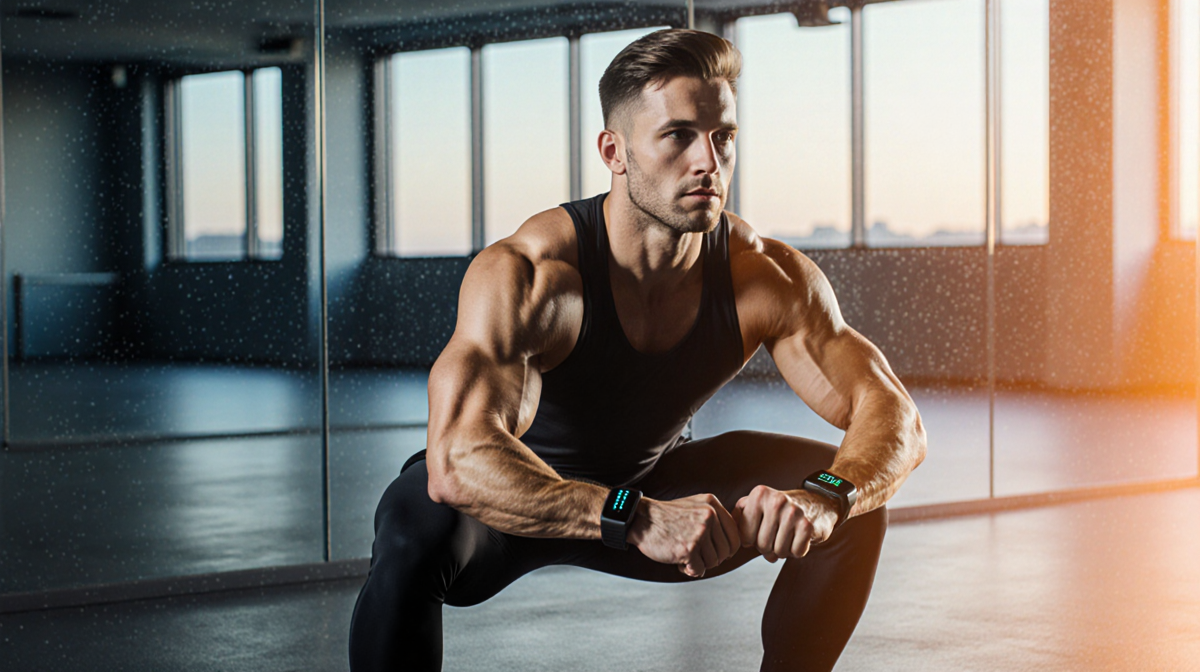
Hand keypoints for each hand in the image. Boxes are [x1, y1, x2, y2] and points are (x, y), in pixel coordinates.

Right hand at [626, 494, 740, 577]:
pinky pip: (700, 570)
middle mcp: (709, 516)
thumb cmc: (667, 517)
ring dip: (699, 564)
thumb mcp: (695, 506)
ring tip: (684, 555)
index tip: (716, 552)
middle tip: (696, 555)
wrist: (641, 519)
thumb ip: (715, 519)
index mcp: (712, 504)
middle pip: (726, 551)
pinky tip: (679, 561)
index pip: (735, 536)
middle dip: (712, 558)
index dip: (727, 549)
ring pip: (713, 562)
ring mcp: (699, 532)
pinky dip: (689, 570)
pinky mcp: (689, 548)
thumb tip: (733, 544)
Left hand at [733, 485, 837, 562]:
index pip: (744, 535)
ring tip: (787, 536)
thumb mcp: (757, 503)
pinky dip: (797, 551)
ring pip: (778, 552)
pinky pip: (795, 553)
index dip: (751, 541)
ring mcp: (793, 512)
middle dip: (767, 548)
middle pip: (761, 545)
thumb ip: (739, 515)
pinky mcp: (808, 525)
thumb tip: (729, 534)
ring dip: (782, 550)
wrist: (817, 502)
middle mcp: (775, 501)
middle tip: (776, 536)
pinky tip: (799, 538)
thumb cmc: (780, 509)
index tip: (760, 532)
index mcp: (759, 494)